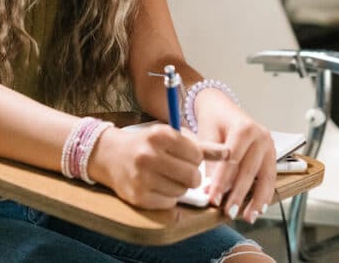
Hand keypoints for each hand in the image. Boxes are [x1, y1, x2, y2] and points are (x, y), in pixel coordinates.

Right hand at [88, 124, 228, 209]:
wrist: (108, 155)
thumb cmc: (146, 144)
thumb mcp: (171, 137)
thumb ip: (201, 145)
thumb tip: (230, 153)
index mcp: (159, 135)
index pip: (197, 154)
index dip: (195, 158)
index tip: (185, 157)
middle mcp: (149, 155)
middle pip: (192, 175)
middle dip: (192, 175)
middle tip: (181, 170)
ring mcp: (142, 177)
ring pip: (182, 190)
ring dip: (180, 186)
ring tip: (167, 177)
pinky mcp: (138, 196)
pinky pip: (169, 203)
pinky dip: (168, 197)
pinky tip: (158, 186)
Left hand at [194, 88, 276, 222]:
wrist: (222, 107)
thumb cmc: (213, 121)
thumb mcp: (207, 136)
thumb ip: (210, 162)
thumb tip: (208, 190)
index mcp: (244, 128)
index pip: (232, 160)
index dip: (221, 181)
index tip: (212, 198)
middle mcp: (261, 136)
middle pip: (249, 171)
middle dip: (237, 195)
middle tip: (227, 212)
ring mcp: (269, 146)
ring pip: (264, 177)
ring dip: (256, 200)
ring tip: (247, 217)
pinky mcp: (272, 155)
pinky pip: (270, 178)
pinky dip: (265, 194)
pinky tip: (259, 208)